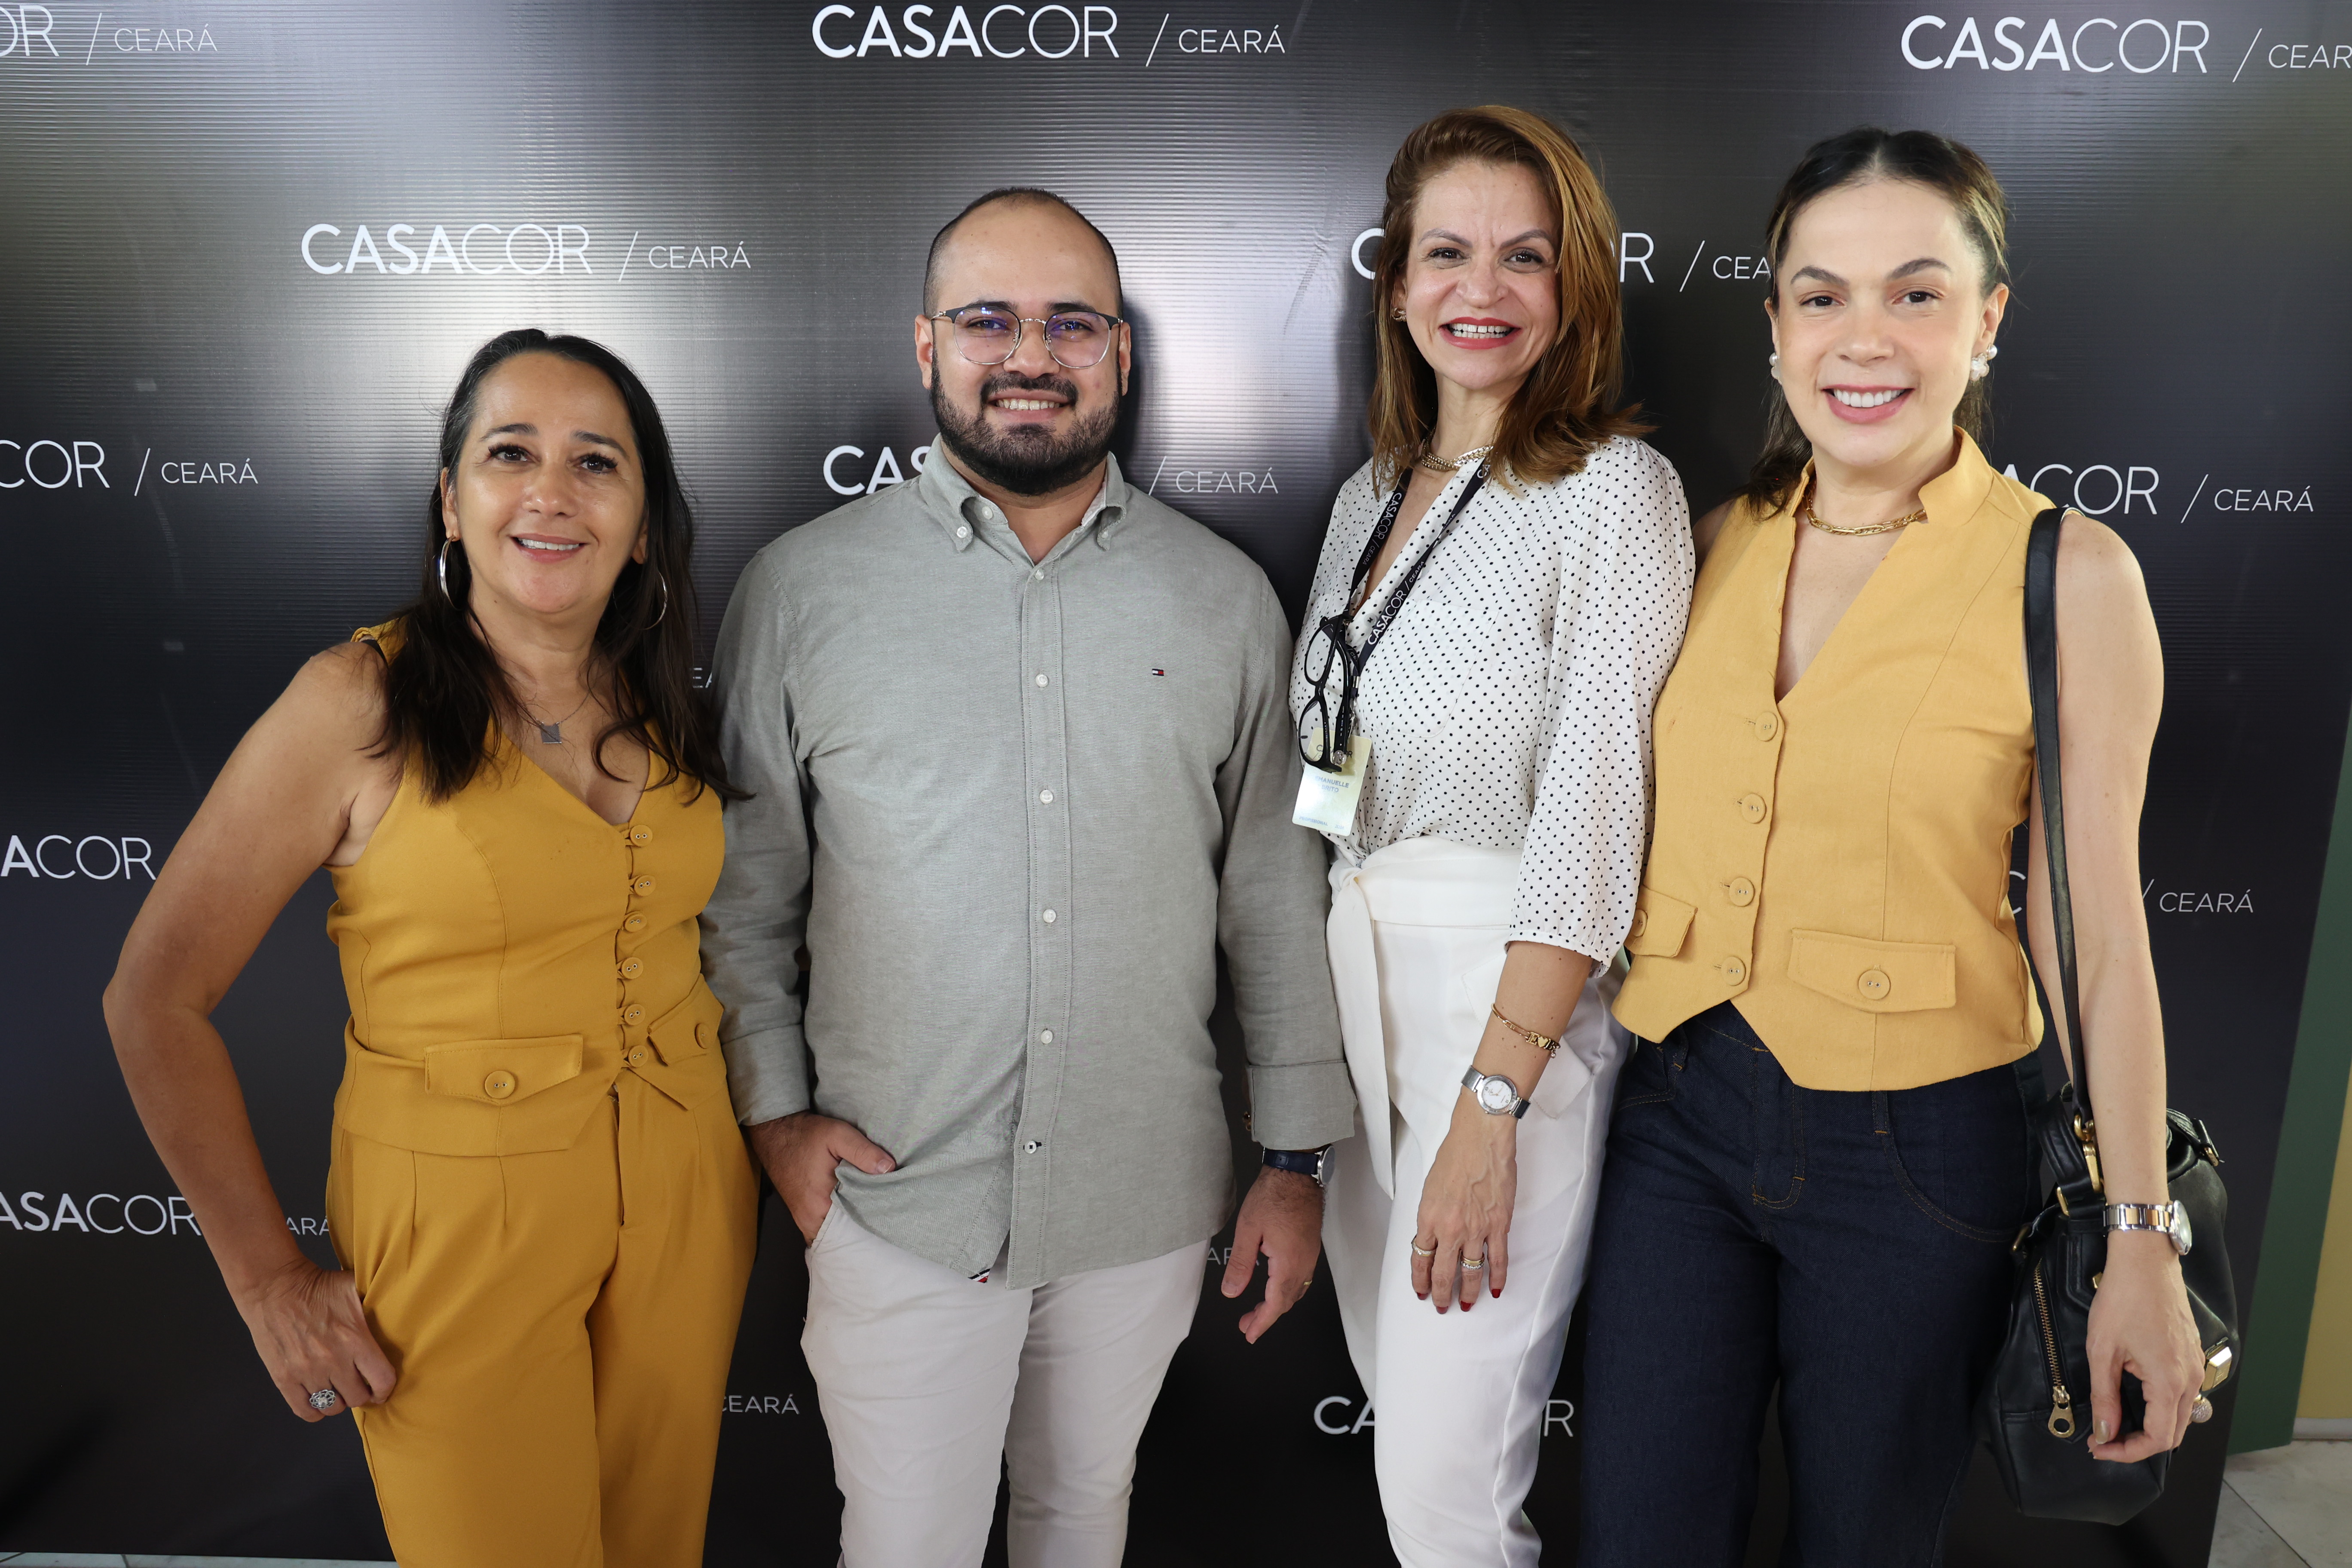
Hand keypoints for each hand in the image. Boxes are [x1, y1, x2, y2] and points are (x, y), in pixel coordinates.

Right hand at [233, 1256, 395, 1421]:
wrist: (274, 1287)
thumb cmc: (317, 1286)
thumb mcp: (355, 1287)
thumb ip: (378, 1301)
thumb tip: (407, 1299)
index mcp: (354, 1339)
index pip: (382, 1380)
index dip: (385, 1389)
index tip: (381, 1388)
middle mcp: (332, 1360)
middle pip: (357, 1398)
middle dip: (361, 1393)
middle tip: (357, 1385)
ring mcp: (306, 1371)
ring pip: (332, 1407)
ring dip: (338, 1401)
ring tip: (337, 1389)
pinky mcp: (283, 1378)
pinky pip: (305, 1411)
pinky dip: (314, 1410)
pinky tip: (318, 1398)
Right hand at [746, 1111, 895, 1243]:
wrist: (775, 1132)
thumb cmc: (804, 1134)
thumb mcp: (838, 1134)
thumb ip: (864, 1152)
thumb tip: (889, 1169)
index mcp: (819, 1206)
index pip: (856, 1226)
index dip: (876, 1216)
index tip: (892, 1208)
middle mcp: (809, 1220)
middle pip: (847, 1232)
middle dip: (867, 1222)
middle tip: (886, 1208)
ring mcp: (804, 1219)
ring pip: (837, 1229)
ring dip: (853, 1219)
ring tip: (872, 1205)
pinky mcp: (803, 1214)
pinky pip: (827, 1224)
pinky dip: (841, 1218)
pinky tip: (853, 1204)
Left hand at [1222, 1166, 1323, 1343]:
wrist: (1297, 1173)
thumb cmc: (1274, 1195)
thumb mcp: (1248, 1230)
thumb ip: (1240, 1264)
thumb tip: (1231, 1291)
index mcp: (1287, 1263)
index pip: (1275, 1304)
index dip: (1262, 1322)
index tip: (1250, 1334)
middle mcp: (1303, 1263)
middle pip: (1286, 1302)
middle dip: (1267, 1316)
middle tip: (1246, 1324)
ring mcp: (1310, 1256)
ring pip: (1296, 1291)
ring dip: (1277, 1304)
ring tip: (1258, 1309)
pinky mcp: (1310, 1247)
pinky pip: (1301, 1278)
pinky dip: (1287, 1290)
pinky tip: (1275, 1286)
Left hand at [1413, 1094, 1517, 1312]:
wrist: (1480, 1139)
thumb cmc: (1454, 1156)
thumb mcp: (1430, 1188)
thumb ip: (1431, 1216)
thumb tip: (1432, 1237)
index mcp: (1428, 1218)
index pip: (1420, 1259)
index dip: (1420, 1280)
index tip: (1421, 1291)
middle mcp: (1450, 1229)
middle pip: (1443, 1272)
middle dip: (1440, 1294)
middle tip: (1441, 1306)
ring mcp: (1476, 1229)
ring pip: (1470, 1272)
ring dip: (1467, 1293)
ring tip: (1464, 1305)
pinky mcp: (1498, 1225)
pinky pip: (1498, 1260)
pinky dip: (1497, 1278)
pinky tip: (1495, 1290)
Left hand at [2085, 1231, 2205, 1460]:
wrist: (2146, 1261)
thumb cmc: (2123, 1298)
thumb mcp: (2103, 1350)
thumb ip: (2106, 1396)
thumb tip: (2105, 1431)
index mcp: (2171, 1381)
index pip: (2158, 1439)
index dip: (2127, 1452)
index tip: (2100, 1448)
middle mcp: (2191, 1378)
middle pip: (2172, 1433)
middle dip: (2138, 1444)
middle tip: (2104, 1440)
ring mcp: (2194, 1367)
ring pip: (2178, 1415)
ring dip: (2150, 1426)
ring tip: (2115, 1422)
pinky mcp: (2191, 1355)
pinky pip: (2182, 1394)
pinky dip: (2160, 1406)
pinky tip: (2134, 1399)